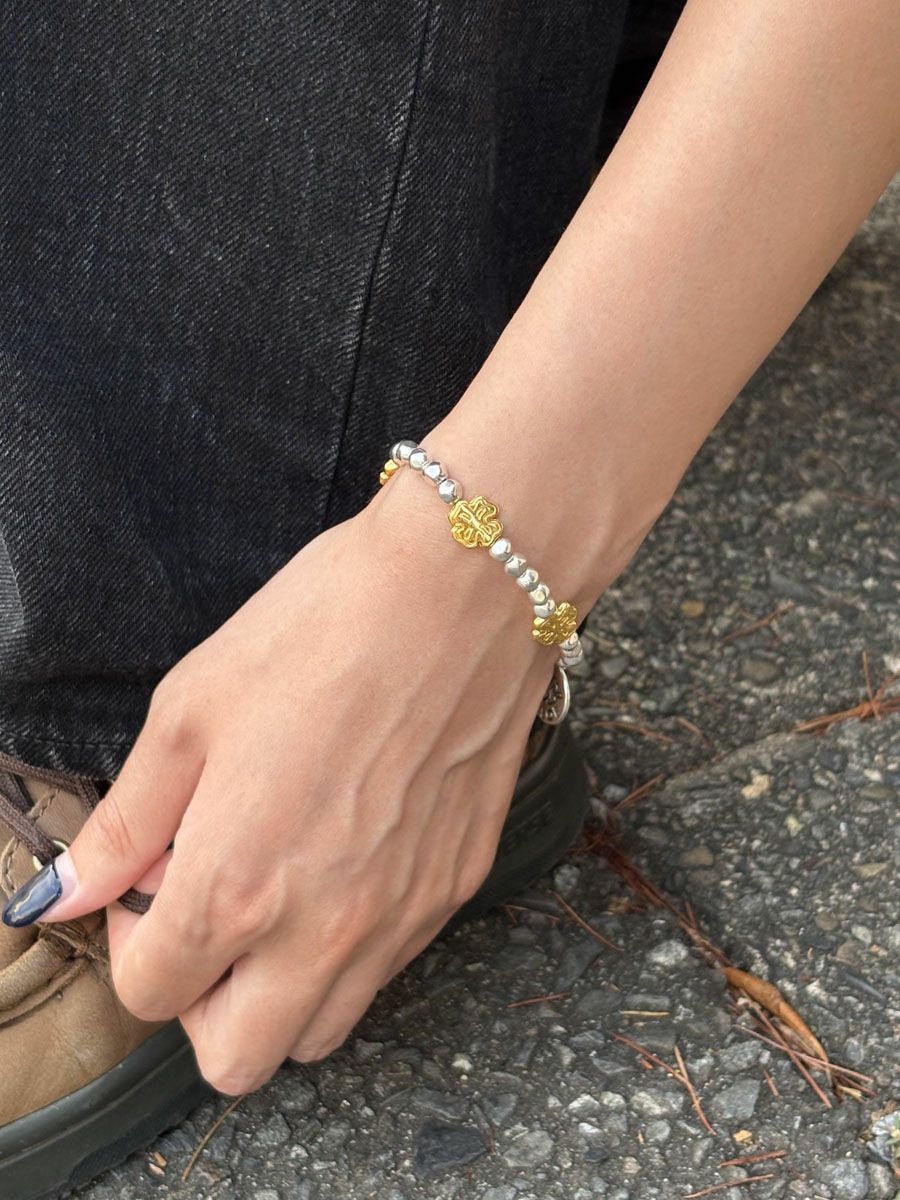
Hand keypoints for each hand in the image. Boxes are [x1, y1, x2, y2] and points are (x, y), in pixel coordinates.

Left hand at [39, 472, 553, 1093]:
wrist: (465, 592)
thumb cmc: (323, 630)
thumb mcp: (192, 710)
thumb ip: (124, 825)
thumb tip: (62, 896)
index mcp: (237, 884)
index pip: (151, 993)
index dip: (132, 939)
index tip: (153, 877)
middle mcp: (324, 928)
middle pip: (238, 1058)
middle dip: (200, 1001)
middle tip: (206, 909)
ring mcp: (400, 917)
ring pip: (322, 1031)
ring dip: (279, 990)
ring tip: (280, 889)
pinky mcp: (455, 888)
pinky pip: (390, 966)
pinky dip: (351, 946)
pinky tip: (347, 853)